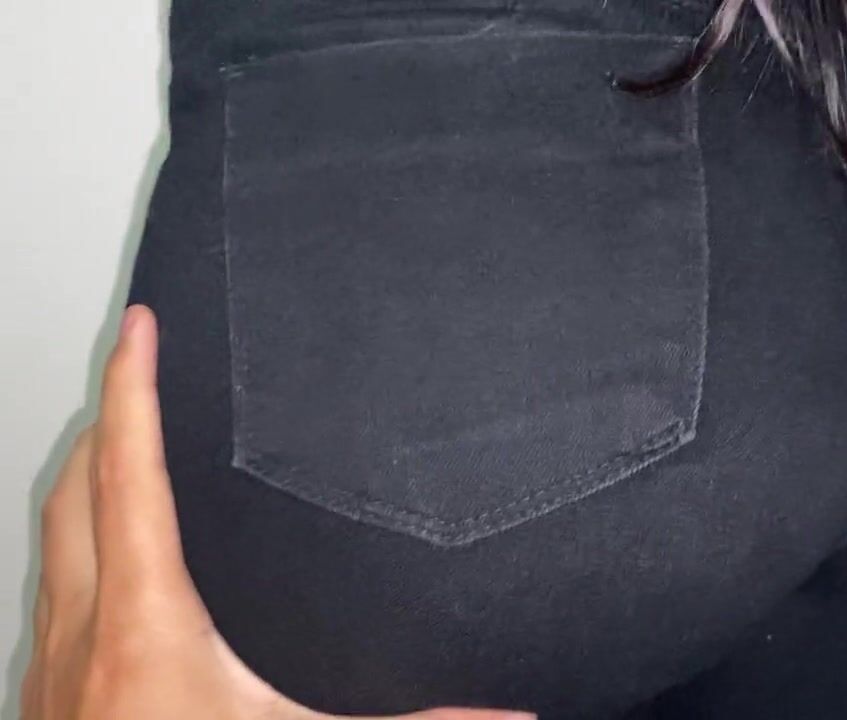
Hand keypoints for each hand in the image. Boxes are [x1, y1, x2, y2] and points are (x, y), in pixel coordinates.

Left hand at [20, 305, 533, 719]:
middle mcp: (87, 625)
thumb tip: (510, 716)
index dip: (134, 387)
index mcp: (151, 618)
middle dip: (105, 411)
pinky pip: (49, 579)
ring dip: (83, 470)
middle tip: (140, 362)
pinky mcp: (46, 688)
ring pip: (51, 528)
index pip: (132, 472)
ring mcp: (54, 657)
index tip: (141, 324)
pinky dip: (74, 534)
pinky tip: (110, 555)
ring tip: (127, 435)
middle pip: (73, 482)